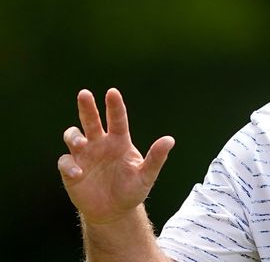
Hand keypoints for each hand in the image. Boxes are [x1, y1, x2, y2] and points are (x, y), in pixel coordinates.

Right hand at [58, 88, 174, 224]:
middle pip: (91, 121)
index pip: (117, 120)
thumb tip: (170, 140)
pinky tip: (78, 174)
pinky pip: (66, 161)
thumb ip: (156, 158)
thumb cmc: (131, 190)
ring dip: (74, 136)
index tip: (112, 92)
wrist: (114, 211)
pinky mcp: (72, 170)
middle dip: (87, 107)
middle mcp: (100, 144)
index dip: (114, 106)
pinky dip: (69, 165)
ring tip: (82, 143)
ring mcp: (85, 156)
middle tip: (85, 94)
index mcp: (119, 142)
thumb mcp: (146, 176)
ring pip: (73, 136)